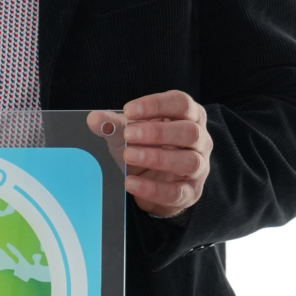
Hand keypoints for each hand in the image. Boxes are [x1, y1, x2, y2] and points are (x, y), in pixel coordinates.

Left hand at [86, 91, 210, 217]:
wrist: (147, 182)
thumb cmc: (142, 147)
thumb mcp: (125, 132)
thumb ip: (111, 124)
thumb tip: (95, 118)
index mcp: (188, 116)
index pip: (181, 103)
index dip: (156, 105)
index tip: (128, 111)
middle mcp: (200, 140)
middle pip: (190, 131)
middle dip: (158, 132)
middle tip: (128, 134)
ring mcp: (199, 167)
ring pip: (190, 161)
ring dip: (157, 158)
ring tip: (128, 155)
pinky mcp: (191, 192)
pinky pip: (178, 192)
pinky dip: (153, 188)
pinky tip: (131, 183)